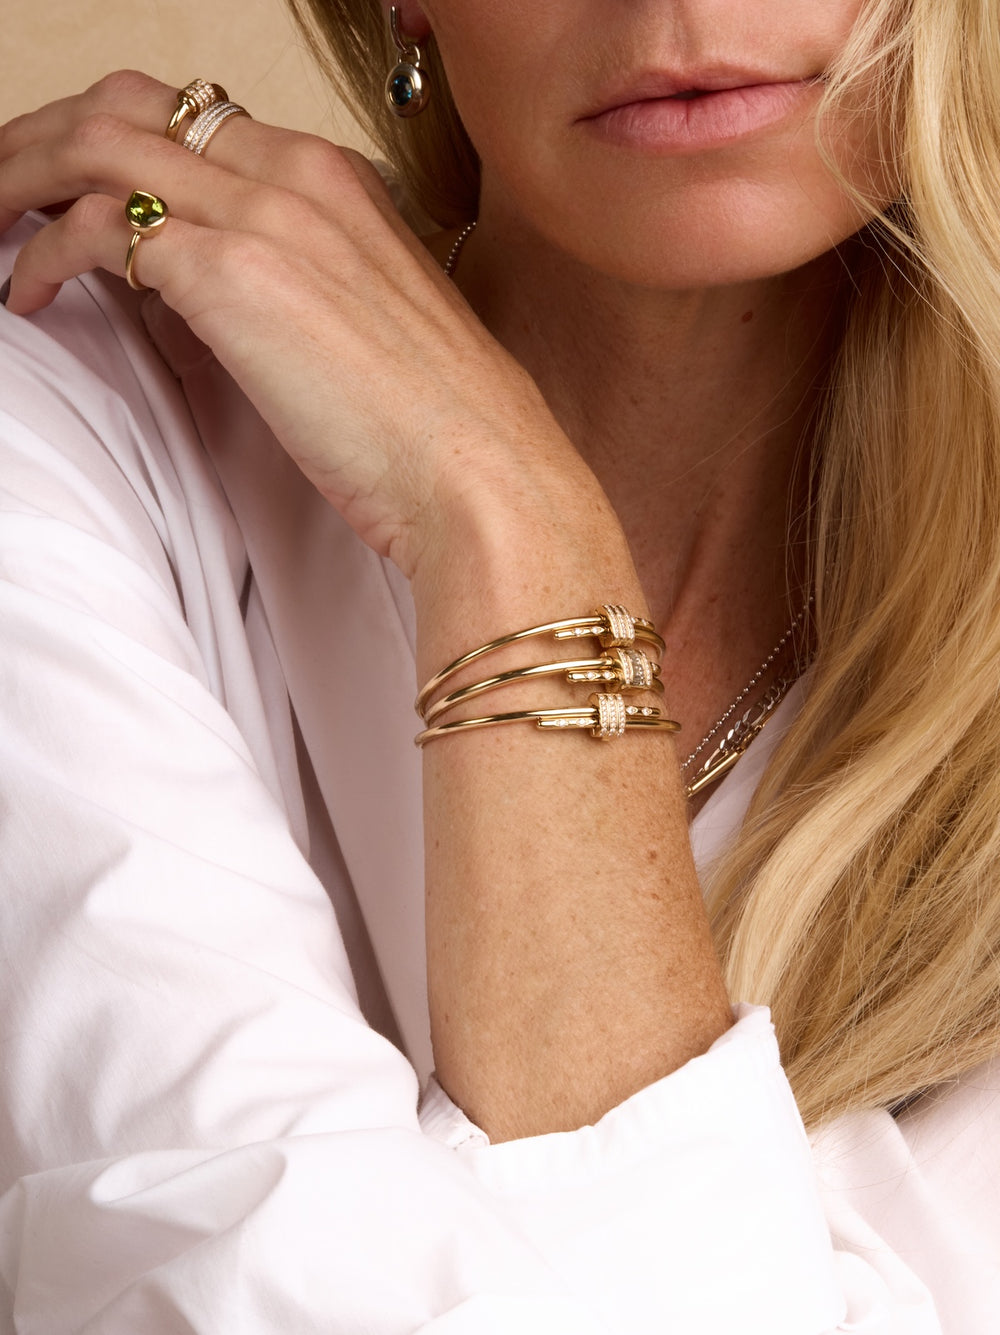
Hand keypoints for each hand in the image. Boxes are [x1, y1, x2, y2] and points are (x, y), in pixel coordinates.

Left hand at [0, 71, 587, 576]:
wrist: (482, 477)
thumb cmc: (435, 430)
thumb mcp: (362, 330)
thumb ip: (291, 287)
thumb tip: (204, 296)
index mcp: (336, 180)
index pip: (194, 119)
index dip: (114, 143)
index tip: (69, 187)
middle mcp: (298, 173)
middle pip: (128, 107)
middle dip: (43, 139)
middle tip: (0, 191)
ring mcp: (265, 215)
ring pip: (94, 146)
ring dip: (20, 180)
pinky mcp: (232, 275)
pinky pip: (96, 231)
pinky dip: (39, 256)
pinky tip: (27, 298)